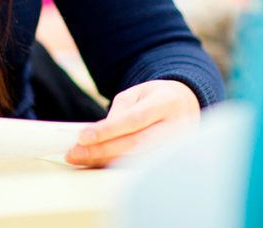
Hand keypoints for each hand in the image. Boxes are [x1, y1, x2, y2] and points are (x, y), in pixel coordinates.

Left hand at [65, 79, 200, 167]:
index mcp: (167, 102)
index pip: (135, 119)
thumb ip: (119, 111)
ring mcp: (179, 148)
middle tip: (75, 153)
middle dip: (101, 151)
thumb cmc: (157, 98)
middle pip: (136, 144)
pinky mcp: (174, 163)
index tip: (83, 136)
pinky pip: (142, 168)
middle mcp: (177, 126)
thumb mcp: (138, 93)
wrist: (187, 105)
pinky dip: (118, 167)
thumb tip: (99, 134)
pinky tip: (100, 165)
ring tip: (82, 158)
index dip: (108, 130)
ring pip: (138, 161)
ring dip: (106, 162)